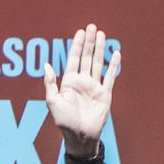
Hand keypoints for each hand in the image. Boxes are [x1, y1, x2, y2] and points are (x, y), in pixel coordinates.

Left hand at [43, 24, 120, 158]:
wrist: (80, 136)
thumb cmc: (64, 122)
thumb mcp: (53, 102)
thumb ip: (50, 84)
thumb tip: (47, 65)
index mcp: (69, 82)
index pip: (74, 59)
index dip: (77, 45)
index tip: (80, 32)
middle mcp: (82, 82)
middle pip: (87, 57)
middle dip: (89, 42)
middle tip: (92, 27)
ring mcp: (94, 87)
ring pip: (98, 63)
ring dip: (100, 49)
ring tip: (102, 34)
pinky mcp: (105, 94)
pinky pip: (110, 77)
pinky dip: (113, 66)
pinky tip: (116, 54)